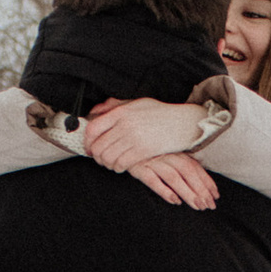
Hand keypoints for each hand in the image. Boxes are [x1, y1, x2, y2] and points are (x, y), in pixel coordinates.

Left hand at [85, 97, 208, 170]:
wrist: (183, 123)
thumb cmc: (160, 113)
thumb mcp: (136, 103)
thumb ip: (115, 106)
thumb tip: (95, 111)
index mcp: (121, 112)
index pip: (93, 128)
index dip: (87, 140)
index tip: (89, 146)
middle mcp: (125, 125)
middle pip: (98, 146)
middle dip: (96, 155)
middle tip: (100, 157)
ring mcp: (134, 139)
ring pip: (108, 157)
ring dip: (106, 163)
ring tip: (110, 162)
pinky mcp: (142, 151)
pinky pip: (121, 164)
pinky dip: (118, 168)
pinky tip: (120, 166)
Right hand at [125, 153, 218, 209]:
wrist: (117, 138)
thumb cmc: (144, 147)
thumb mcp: (163, 151)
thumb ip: (178, 161)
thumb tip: (196, 177)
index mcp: (174, 150)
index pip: (195, 166)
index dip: (206, 181)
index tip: (215, 195)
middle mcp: (166, 154)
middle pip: (188, 173)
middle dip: (200, 190)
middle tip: (209, 206)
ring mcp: (153, 160)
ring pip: (174, 178)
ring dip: (187, 193)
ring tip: (196, 206)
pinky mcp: (139, 167)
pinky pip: (153, 180)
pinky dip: (165, 191)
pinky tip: (174, 201)